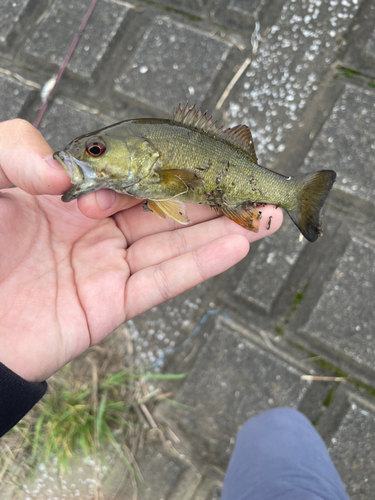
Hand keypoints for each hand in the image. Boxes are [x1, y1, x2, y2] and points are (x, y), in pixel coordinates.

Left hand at [0, 119, 282, 381]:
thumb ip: (15, 151)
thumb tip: (66, 170)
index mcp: (71, 198)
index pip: (130, 177)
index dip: (160, 167)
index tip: (192, 156)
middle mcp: (95, 232)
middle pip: (163, 210)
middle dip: (209, 195)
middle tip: (252, 180)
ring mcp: (107, 269)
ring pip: (173, 244)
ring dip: (221, 228)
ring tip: (265, 212)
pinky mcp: (111, 306)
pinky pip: (163, 283)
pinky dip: (200, 266)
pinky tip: (237, 245)